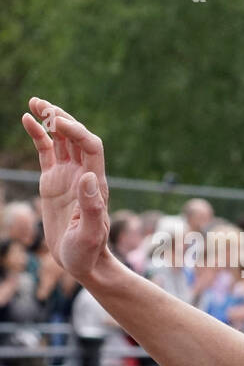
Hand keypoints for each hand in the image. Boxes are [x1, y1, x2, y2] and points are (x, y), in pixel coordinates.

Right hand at [20, 99, 111, 280]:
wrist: (82, 262)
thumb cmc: (88, 252)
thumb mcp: (89, 234)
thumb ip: (92, 207)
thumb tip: (88, 177)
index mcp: (95, 184)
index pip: (90, 147)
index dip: (77, 131)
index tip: (57, 122)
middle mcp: (84, 175)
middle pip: (77, 137)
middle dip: (62, 119)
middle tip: (42, 105)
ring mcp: (69, 176)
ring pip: (62, 140)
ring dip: (51, 120)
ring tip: (35, 103)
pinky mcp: (54, 181)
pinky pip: (47, 152)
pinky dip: (38, 135)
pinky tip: (26, 120)